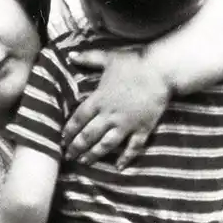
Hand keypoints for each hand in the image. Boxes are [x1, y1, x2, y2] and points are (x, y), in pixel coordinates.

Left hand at [62, 46, 171, 166]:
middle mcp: (110, 115)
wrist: (161, 70)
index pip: (78, 119)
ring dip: (94, 155)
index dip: (69, 131)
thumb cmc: (134, 63)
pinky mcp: (142, 128)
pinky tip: (118, 167)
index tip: (62, 140)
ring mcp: (126, 124)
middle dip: (76, 147)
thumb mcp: (108, 58)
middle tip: (69, 156)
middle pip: (88, 135)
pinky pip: (133, 147)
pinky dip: (126, 158)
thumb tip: (70, 55)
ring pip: (106, 144)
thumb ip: (88, 58)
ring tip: (85, 162)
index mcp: (99, 99)